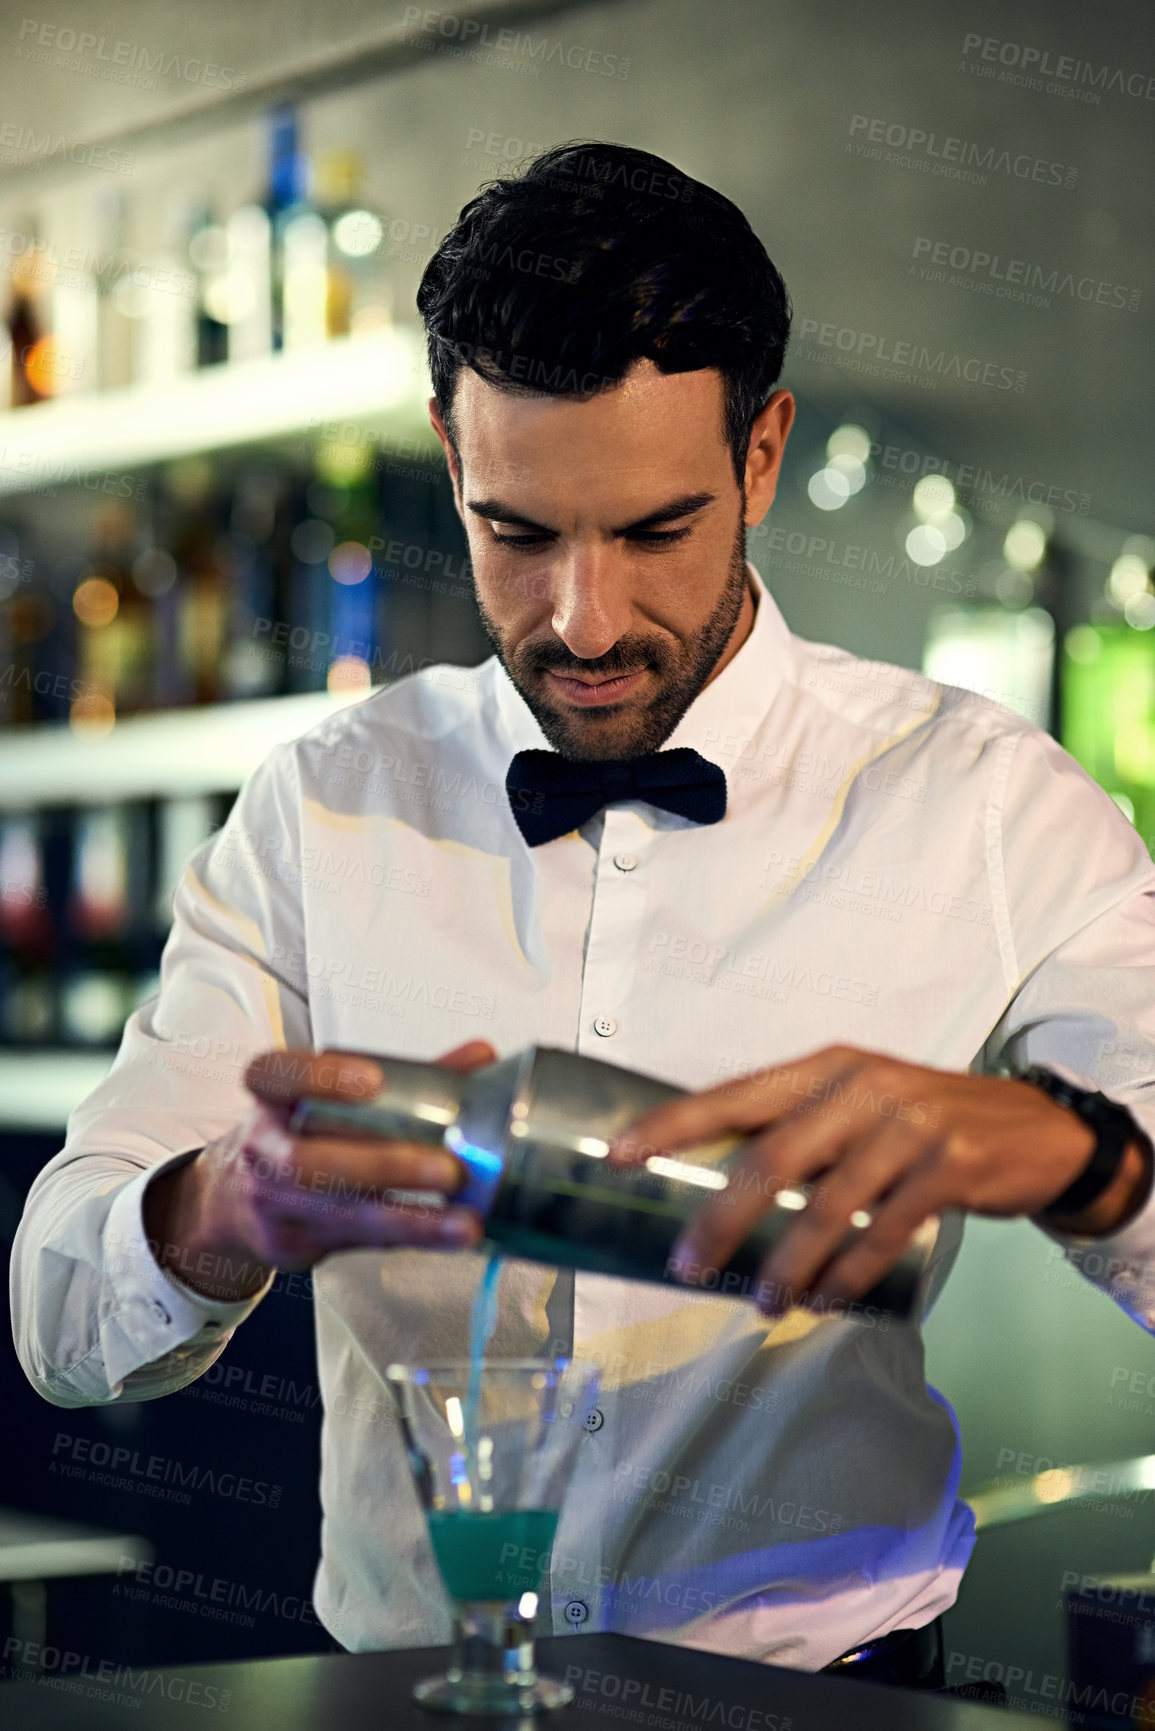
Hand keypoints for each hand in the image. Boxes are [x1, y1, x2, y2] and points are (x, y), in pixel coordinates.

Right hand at [145, 1041, 493, 1298]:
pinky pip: (357, 1243)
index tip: (372, 1078)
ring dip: (409, 1218)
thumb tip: (480, 1055)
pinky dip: (407, 1237)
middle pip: (310, 1161)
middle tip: (446, 1167)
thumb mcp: (330, 1096)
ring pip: (340, 1213)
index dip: (320, 1077)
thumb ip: (407, 1077)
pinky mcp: (294, 1243)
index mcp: (271, 1098)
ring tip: (463, 1220)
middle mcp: (264, 1148)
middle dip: (383, 1165)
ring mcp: (274, 1202)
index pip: (276, 1076)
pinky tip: (447, 1234)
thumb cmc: (298, 1134)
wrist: (232, 1200)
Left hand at [606, 1045, 1113, 1314]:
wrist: (1033, 1130)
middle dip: (720, 1218)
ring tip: (759, 1304)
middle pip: (771, 1157)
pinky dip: (849, 1274)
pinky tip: (826, 1302)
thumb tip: (709, 1187)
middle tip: (686, 1264)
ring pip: (826, 1206)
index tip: (618, 1155)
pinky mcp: (948, 1166)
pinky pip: (884, 1232)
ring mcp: (908, 1125)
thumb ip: (798, 1130)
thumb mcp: (858, 1104)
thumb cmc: (921, 1122)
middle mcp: (861, 1087)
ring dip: (786, 1263)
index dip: (671, 1123)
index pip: (733, 1094)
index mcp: (825, 1068)